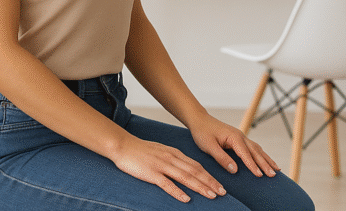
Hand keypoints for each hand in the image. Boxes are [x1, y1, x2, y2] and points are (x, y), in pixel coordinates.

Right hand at [109, 134, 228, 202]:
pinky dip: (178, 191)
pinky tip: (186, 199)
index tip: (220, 185)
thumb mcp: (162, 151)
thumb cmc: (141, 150)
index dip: (209, 176)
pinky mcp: (151, 173)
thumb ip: (174, 159)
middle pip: (195, 172)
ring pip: (185, 177)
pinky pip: (167, 184)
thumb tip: (187, 169)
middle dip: (210, 183)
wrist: (123, 145)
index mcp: (174, 153)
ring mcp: (162, 166)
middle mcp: (171, 159)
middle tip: (222, 192)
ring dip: (200, 187)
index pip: (196, 166)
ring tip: (211, 195)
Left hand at [187, 113, 279, 177]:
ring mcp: (241, 137)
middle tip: (273, 175)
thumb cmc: (202, 132)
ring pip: (257, 149)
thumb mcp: (209, 146)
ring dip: (266, 159)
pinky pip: (253, 148)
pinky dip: (261, 155)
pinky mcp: (239, 139)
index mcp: (234, 137)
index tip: (260, 175)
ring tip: (276, 170)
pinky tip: (266, 160)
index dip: (253, 165)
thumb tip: (234, 170)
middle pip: (256, 151)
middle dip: (265, 164)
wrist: (199, 120)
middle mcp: (240, 136)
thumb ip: (221, 158)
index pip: (246, 154)